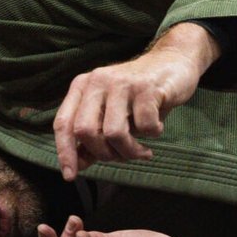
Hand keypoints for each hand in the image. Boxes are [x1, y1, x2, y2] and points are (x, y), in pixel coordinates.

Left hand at [52, 23, 220, 179]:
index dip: (65, 152)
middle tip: (122, 157)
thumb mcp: (113, 114)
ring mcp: (122, 83)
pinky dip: (152, 134)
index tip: (71, 176)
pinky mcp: (147, 87)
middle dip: (104, 154)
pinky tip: (157, 127)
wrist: (173, 61)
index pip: (64, 123)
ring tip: (143, 151)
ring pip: (114, 133)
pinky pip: (144, 126)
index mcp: (83, 87)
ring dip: (130, 151)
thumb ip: (94, 138)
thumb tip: (76, 166)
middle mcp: (97, 81)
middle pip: (85, 131)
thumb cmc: (140, 95)